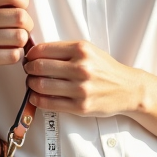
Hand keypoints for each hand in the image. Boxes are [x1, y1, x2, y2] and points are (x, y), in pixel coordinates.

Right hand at [0, 0, 34, 88]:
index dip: (24, 3)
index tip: (20, 11)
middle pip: (20, 16)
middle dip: (27, 26)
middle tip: (19, 31)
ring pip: (19, 37)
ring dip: (21, 43)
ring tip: (12, 43)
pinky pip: (13, 55)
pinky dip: (16, 56)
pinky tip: (6, 55)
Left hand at [23, 40, 139, 116]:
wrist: (128, 89)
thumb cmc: (105, 68)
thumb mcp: (88, 50)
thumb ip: (64, 50)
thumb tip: (35, 53)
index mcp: (81, 49)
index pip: (44, 50)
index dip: (31, 55)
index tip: (29, 58)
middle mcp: (81, 68)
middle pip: (40, 67)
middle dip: (29, 69)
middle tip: (28, 71)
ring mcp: (81, 88)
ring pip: (42, 85)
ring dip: (31, 84)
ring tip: (32, 83)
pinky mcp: (81, 106)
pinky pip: (50, 103)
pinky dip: (37, 100)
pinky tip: (36, 96)